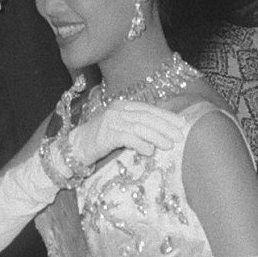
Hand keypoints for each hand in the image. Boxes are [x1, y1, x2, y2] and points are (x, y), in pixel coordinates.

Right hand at [67, 100, 188, 173]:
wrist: (75, 147)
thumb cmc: (101, 140)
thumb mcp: (121, 129)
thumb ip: (138, 127)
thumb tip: (162, 134)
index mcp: (123, 105)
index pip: (149, 108)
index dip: (167, 116)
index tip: (182, 124)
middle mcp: (118, 109)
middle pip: (147, 116)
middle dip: (166, 126)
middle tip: (179, 136)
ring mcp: (111, 120)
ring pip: (139, 126)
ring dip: (157, 136)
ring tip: (169, 145)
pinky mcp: (105, 134)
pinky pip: (127, 137)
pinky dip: (140, 144)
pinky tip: (149, 151)